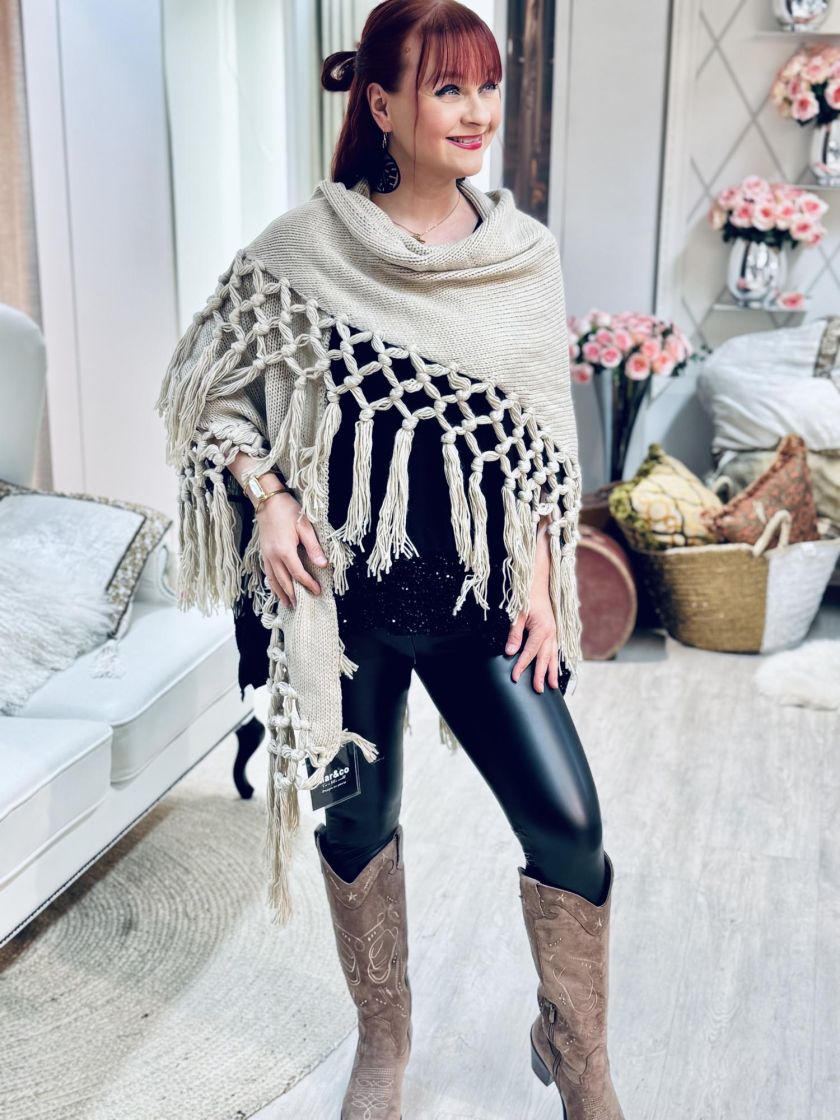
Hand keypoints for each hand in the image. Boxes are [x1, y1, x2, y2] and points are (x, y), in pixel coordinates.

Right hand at [254, 491, 328, 608]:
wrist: (267, 500)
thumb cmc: (287, 510)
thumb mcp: (305, 526)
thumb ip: (314, 547)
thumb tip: (323, 564)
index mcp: (285, 551)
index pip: (298, 574)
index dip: (308, 584)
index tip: (317, 591)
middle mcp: (273, 556)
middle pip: (284, 581)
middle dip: (293, 594)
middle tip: (300, 606)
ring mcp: (266, 555)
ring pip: (273, 579)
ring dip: (280, 593)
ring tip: (288, 604)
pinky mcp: (263, 552)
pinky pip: (267, 572)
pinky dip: (272, 583)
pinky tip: (276, 588)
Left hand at [504, 589, 559, 692]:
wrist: (537, 583)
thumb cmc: (526, 597)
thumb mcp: (516, 614)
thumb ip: (514, 634)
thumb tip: (509, 652)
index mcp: (542, 629)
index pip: (530, 653)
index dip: (522, 666)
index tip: (515, 677)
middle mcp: (551, 633)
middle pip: (545, 658)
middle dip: (541, 675)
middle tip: (538, 690)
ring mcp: (554, 632)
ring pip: (553, 656)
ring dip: (552, 671)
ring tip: (553, 686)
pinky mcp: (553, 631)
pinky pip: (555, 650)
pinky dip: (554, 661)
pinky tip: (553, 669)